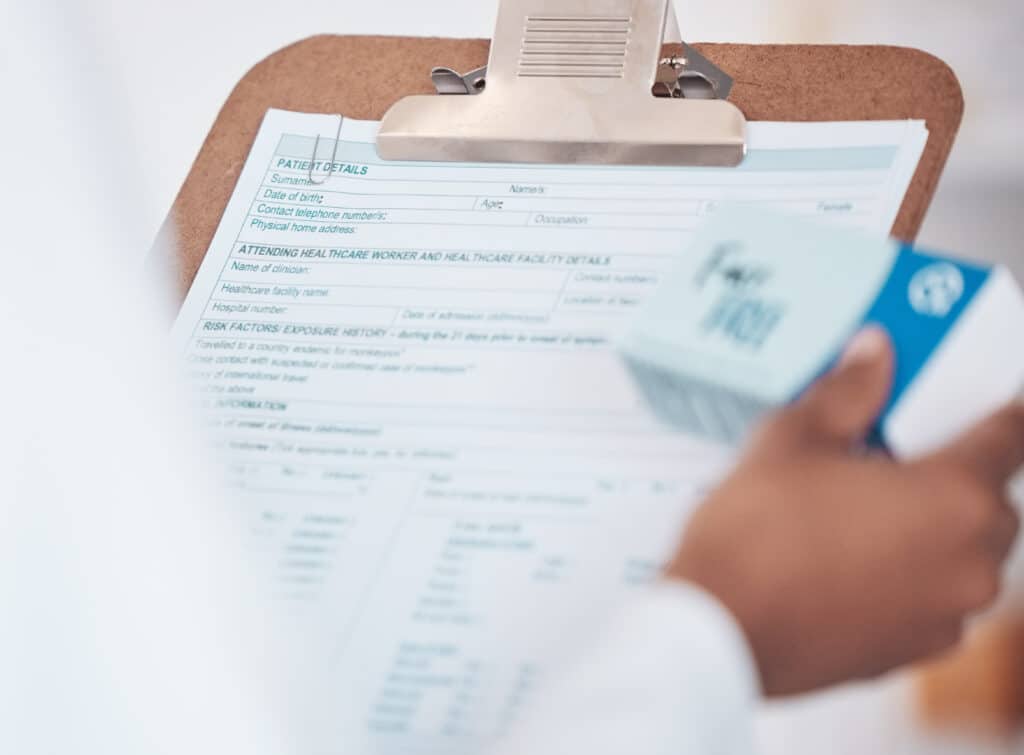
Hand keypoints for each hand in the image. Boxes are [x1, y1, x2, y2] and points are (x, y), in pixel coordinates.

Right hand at [666, 326, 1022, 696]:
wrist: (719, 629)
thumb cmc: (756, 539)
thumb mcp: (793, 440)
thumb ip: (847, 393)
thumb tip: (872, 356)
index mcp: (953, 498)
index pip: (1007, 438)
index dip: (1000, 414)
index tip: (997, 407)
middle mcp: (969, 563)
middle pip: (991, 505)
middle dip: (958, 479)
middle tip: (901, 460)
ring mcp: (944, 616)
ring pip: (964, 558)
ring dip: (934, 532)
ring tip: (866, 514)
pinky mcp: (911, 653)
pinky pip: (931, 601)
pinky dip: (909, 577)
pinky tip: (851, 561)